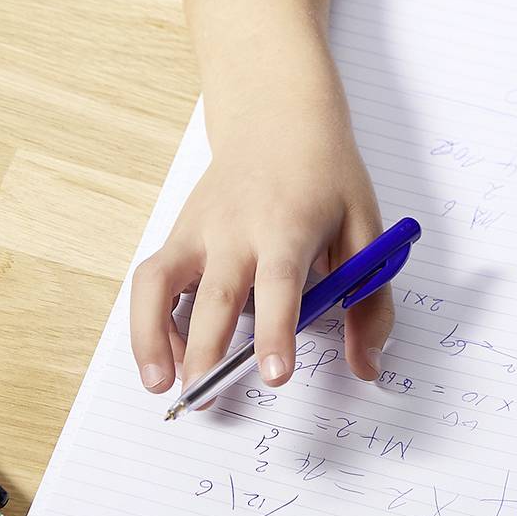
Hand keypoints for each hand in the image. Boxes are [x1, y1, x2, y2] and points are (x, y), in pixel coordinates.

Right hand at [128, 68, 391, 403]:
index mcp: (290, 225)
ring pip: (163, 283)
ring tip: (162, 386)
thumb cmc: (326, 177)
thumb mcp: (366, 227)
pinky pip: (150, 280)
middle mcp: (238, 227)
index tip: (275, 375)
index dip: (277, 329)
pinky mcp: (178, 233)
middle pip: (219, 293)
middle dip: (208, 349)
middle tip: (206, 399)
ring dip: (155, 337)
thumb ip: (371, 301)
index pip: (280, 282)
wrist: (279, 116)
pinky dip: (145, 321)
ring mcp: (200, 228)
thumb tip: (368, 368)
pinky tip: (160, 358)